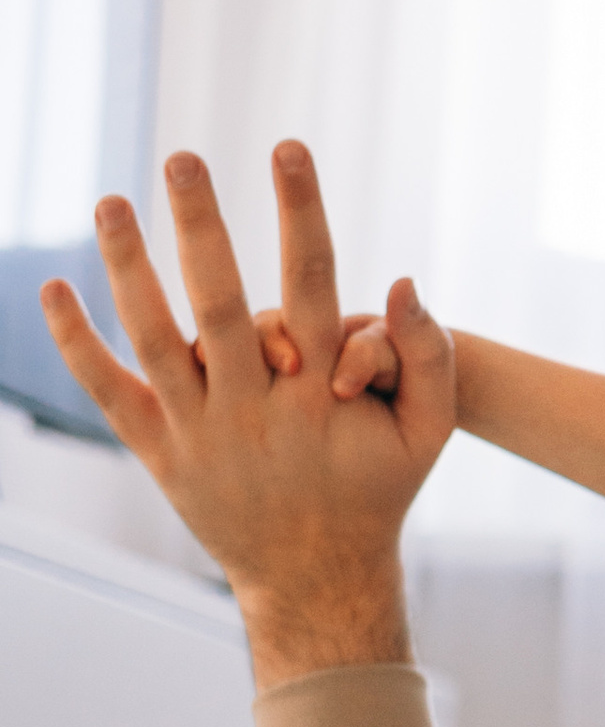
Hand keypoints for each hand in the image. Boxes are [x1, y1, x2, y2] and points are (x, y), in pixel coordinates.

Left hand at [39, 145, 455, 684]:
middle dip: (201, 224)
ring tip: (109, 200)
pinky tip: (53, 288)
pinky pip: (110, 392)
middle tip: (182, 157)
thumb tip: (403, 281)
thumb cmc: (375, 489)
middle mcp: (257, 409)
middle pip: (221, 301)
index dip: (301, 211)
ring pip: (156, 336)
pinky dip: (77, 343)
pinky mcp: (161, 455)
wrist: (316, 580)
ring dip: (129, 265)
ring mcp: (203, 432)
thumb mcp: (427, 431)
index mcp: (321, 394)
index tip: (288, 147)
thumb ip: (429, 355)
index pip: (312, 282)